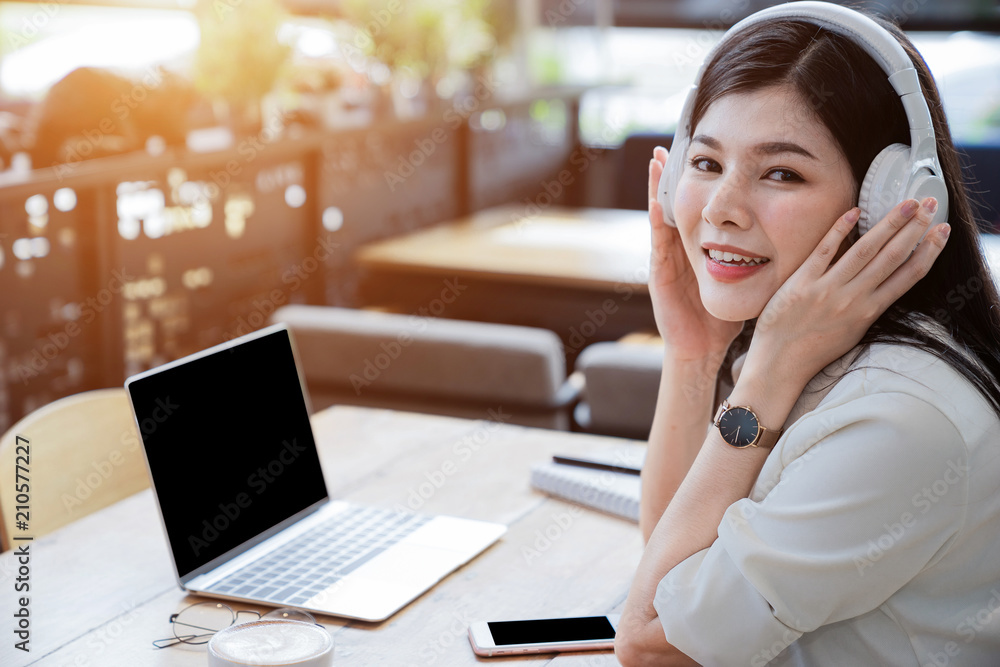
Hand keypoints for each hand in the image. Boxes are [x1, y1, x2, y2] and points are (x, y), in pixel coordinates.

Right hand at [647, 147, 743, 360]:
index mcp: (696, 250)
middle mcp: (678, 250)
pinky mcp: (660, 275)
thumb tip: (792, 239)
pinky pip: (658, 243)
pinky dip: (657, 222)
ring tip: (655, 161)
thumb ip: (756, 259)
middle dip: (667, 177)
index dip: (694, 183)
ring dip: (656, 189)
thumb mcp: (741, 279)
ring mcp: (666, 261)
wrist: (702, 348)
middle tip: (664, 146)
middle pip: (673, 205)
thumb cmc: (723, 318)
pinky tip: (658, 203)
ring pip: (661, 217)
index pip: (694, 208)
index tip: (698, 154)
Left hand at [742, 196, 949, 387]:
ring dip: (889, 224)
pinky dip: (840, 230)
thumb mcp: (852, 332)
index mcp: (869, 312)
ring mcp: (828, 290)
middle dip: (915, 228)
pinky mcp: (802, 283)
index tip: (942, 230)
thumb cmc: (814, 349)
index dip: (929, 251)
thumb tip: (884, 285)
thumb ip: (868, 307)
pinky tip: (854, 212)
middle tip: (930, 203)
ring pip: (865, 251)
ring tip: (907, 203)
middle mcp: (853, 299)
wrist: (780, 363)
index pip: (908, 276)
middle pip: (892, 257)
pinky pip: (824, 251)